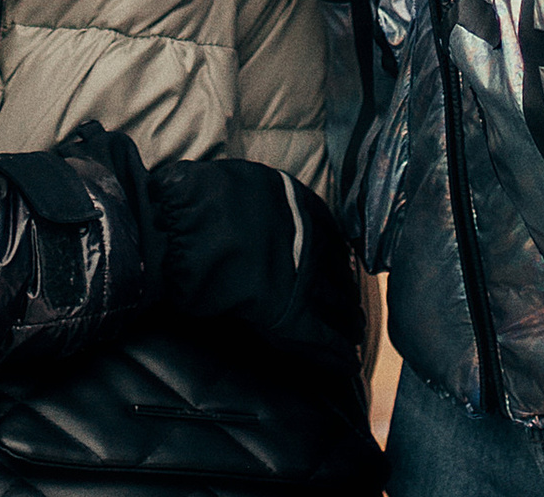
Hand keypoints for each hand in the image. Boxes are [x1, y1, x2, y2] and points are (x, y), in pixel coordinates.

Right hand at [146, 160, 360, 367]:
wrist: (186, 227)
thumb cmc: (204, 199)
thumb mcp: (245, 182)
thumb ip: (266, 195)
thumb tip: (265, 200)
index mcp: (297, 204)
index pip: (328, 232)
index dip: (336, 252)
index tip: (342, 263)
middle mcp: (307, 239)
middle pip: (336, 269)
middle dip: (346, 288)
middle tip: (355, 303)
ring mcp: (302, 277)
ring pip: (337, 304)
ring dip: (348, 319)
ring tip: (356, 331)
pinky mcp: (290, 314)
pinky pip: (322, 337)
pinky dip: (337, 351)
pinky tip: (350, 361)